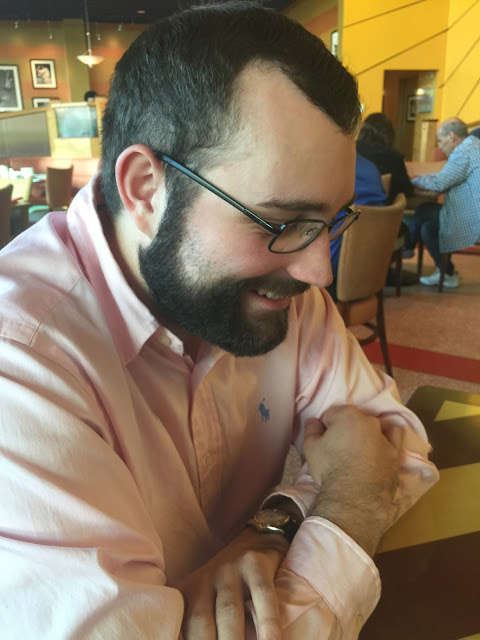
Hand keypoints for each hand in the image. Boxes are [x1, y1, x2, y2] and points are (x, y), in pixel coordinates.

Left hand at [176, 527, 288, 638]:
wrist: (257, 540)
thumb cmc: (230, 584)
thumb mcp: (206, 600)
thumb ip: (198, 624)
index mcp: (187, 592)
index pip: (181, 627)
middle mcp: (204, 580)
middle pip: (201, 622)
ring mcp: (230, 570)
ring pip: (228, 611)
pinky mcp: (255, 563)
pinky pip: (262, 596)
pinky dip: (267, 622)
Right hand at [302, 406, 403, 555]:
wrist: (354, 497)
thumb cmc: (330, 469)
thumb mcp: (311, 448)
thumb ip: (311, 430)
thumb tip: (314, 421)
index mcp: (347, 415)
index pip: (332, 414)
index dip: (325, 427)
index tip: (323, 440)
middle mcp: (369, 421)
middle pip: (353, 419)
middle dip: (345, 429)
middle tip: (338, 448)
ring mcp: (384, 436)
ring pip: (373, 427)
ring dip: (365, 433)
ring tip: (358, 450)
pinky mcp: (395, 453)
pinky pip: (394, 437)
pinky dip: (387, 438)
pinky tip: (380, 446)